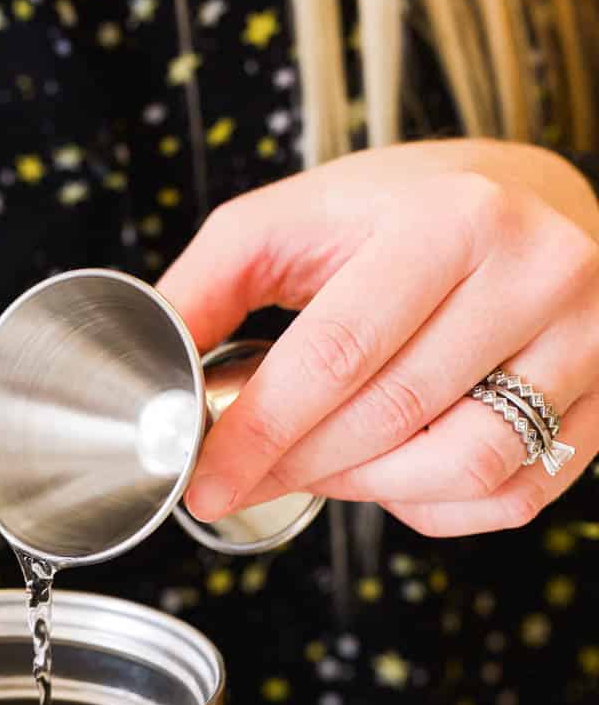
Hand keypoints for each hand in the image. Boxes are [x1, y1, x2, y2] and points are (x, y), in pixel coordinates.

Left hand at [161, 140, 598, 537]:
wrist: (544, 199)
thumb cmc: (412, 210)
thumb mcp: (305, 214)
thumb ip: (213, 279)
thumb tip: (148, 364)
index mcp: (451, 219)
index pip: (339, 353)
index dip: (260, 431)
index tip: (204, 480)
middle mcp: (536, 274)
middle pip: (393, 416)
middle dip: (297, 466)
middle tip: (239, 484)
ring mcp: (588, 340)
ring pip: (465, 466)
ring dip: (369, 490)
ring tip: (318, 470)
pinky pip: (514, 495)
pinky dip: (436, 506)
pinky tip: (394, 475)